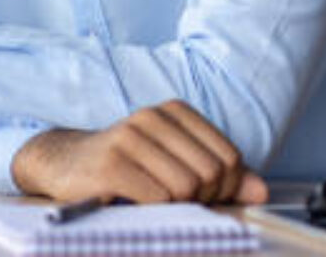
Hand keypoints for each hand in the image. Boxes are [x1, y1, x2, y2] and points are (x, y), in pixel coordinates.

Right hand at [11, 100, 268, 204]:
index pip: (229, 158)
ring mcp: (129, 137)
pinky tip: (137, 205)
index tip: (202, 196)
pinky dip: (155, 212)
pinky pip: (158, 199)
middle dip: (202, 200)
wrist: (64, 164)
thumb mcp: (174, 164)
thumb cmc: (125, 167)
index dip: (224, 189)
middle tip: (177, 204)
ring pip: (186, 188)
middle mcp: (152, 117)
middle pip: (211, 174)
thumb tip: (260, 191)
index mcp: (173, 112)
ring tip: (154, 203)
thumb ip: (220, 177)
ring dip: (176, 208)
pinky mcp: (111, 164)